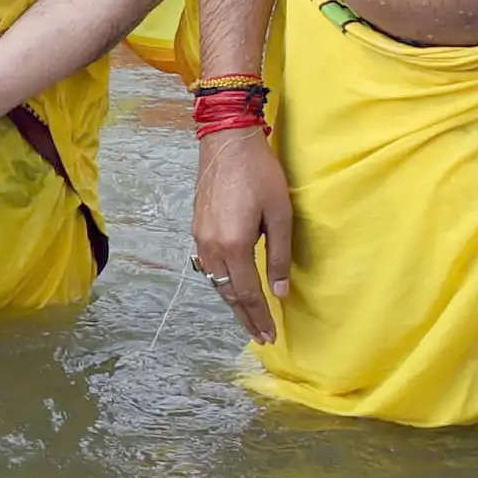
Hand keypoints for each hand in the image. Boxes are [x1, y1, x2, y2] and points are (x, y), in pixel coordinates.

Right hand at [190, 129, 292, 341]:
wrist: (226, 141)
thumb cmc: (259, 173)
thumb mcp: (280, 214)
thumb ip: (279, 256)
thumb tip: (280, 291)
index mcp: (234, 246)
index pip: (248, 293)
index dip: (260, 316)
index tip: (270, 336)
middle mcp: (212, 247)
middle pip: (228, 294)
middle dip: (245, 317)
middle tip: (260, 335)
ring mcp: (200, 238)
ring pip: (215, 282)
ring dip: (232, 302)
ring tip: (248, 317)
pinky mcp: (197, 228)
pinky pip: (209, 267)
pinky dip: (221, 284)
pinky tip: (231, 286)